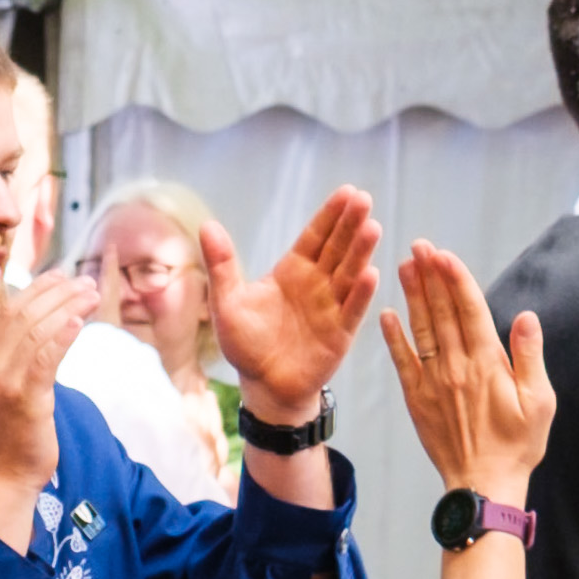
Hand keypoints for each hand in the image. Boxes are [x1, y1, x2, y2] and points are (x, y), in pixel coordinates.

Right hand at [0, 267, 97, 526]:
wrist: (5, 476)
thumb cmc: (15, 432)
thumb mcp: (13, 386)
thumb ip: (24, 357)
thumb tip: (51, 328)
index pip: (11, 310)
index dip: (38, 288)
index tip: (63, 276)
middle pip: (24, 313)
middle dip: (58, 292)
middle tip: (86, 282)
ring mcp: (5, 381)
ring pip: (37, 330)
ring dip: (67, 307)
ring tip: (91, 295)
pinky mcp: (25, 399)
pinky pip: (45, 359)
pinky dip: (62, 336)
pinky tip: (80, 322)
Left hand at [212, 186, 382, 420]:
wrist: (264, 387)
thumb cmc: (245, 345)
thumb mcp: (226, 303)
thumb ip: (221, 266)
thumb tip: (207, 226)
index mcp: (292, 271)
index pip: (315, 237)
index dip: (330, 215)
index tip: (348, 191)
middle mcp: (316, 285)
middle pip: (337, 248)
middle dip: (350, 224)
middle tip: (364, 199)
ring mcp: (331, 308)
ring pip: (349, 274)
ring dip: (361, 252)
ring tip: (372, 227)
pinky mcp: (339, 334)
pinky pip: (352, 310)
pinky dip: (361, 294)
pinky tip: (371, 273)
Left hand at [373, 241, 548, 505]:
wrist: (483, 486)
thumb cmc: (518, 446)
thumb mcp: (540, 402)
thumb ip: (530, 357)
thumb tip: (525, 316)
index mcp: (487, 364)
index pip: (470, 311)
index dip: (456, 279)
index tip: (444, 254)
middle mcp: (457, 368)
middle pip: (442, 313)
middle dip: (430, 276)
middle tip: (418, 246)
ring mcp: (434, 383)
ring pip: (421, 330)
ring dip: (412, 297)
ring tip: (403, 267)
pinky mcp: (417, 400)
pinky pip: (402, 363)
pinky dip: (393, 339)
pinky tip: (385, 315)